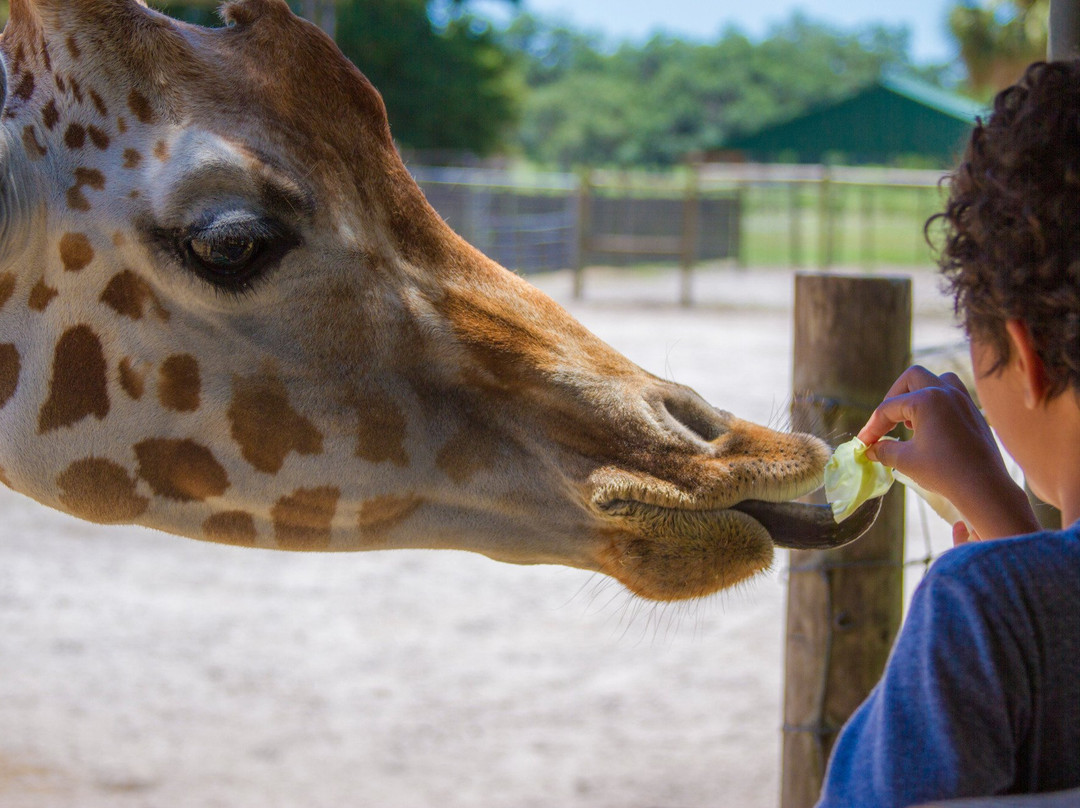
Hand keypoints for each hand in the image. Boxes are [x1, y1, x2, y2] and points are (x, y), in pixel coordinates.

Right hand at [856, 366, 1038, 540]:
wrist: (984, 488)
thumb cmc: (943, 471)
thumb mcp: (905, 461)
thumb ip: (884, 450)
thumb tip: (871, 449)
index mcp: (927, 399)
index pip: (888, 408)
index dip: (872, 427)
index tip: (863, 443)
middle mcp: (947, 392)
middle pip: (912, 378)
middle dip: (893, 397)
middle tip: (886, 420)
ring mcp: (964, 400)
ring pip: (938, 379)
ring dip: (919, 393)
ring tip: (911, 419)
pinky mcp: (975, 413)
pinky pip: (953, 395)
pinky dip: (937, 404)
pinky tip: (931, 428)